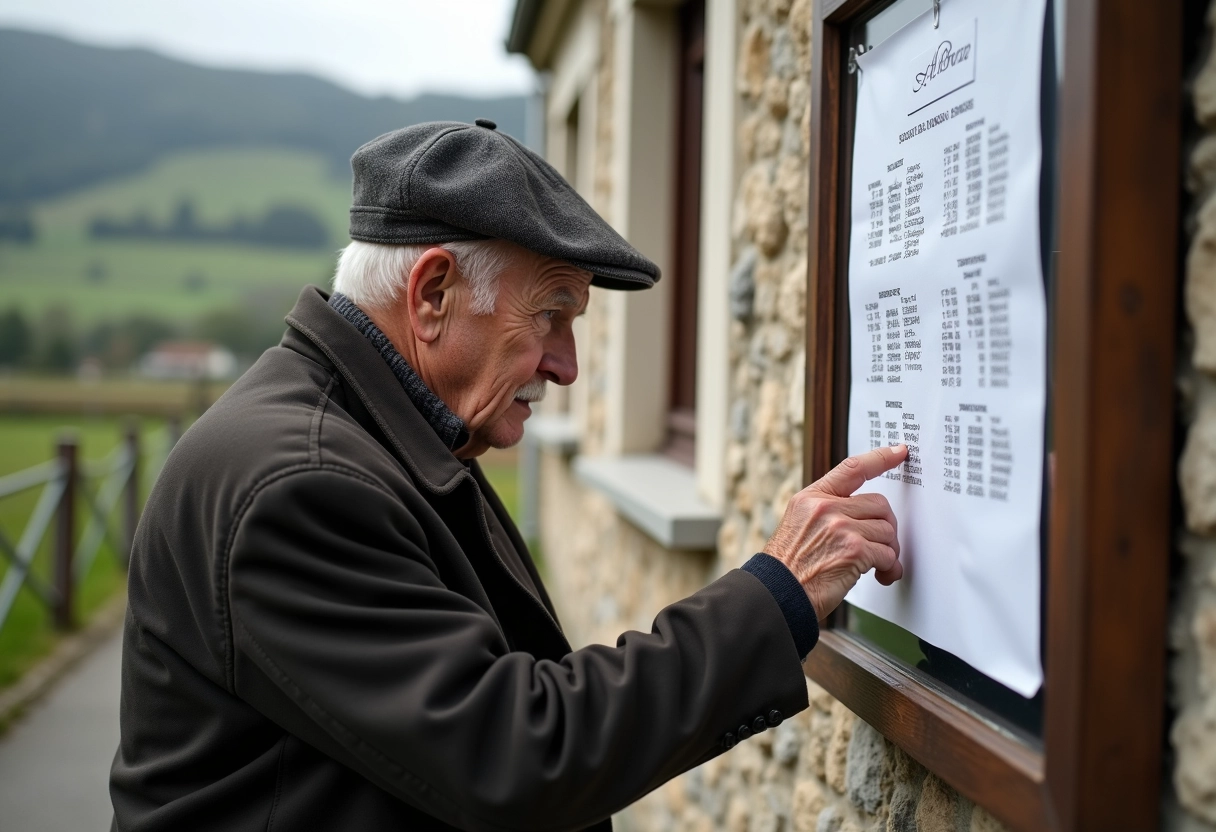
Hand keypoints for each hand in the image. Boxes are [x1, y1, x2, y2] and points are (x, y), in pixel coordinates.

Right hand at [764, 445, 906, 621]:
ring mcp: (840, 527)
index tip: (898, 452)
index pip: (852, 468)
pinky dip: (888, 568)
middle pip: (879, 505)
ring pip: (887, 531)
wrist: (779, 593)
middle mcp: (826, 507)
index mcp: (812, 497)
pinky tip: (880, 575)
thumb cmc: (788, 568)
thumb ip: (827, 512)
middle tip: (882, 545)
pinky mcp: (854, 550)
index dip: (880, 458)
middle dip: (886, 527)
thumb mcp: (798, 524)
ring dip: (888, 551)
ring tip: (878, 566)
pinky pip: (887, 554)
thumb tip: (863, 516)